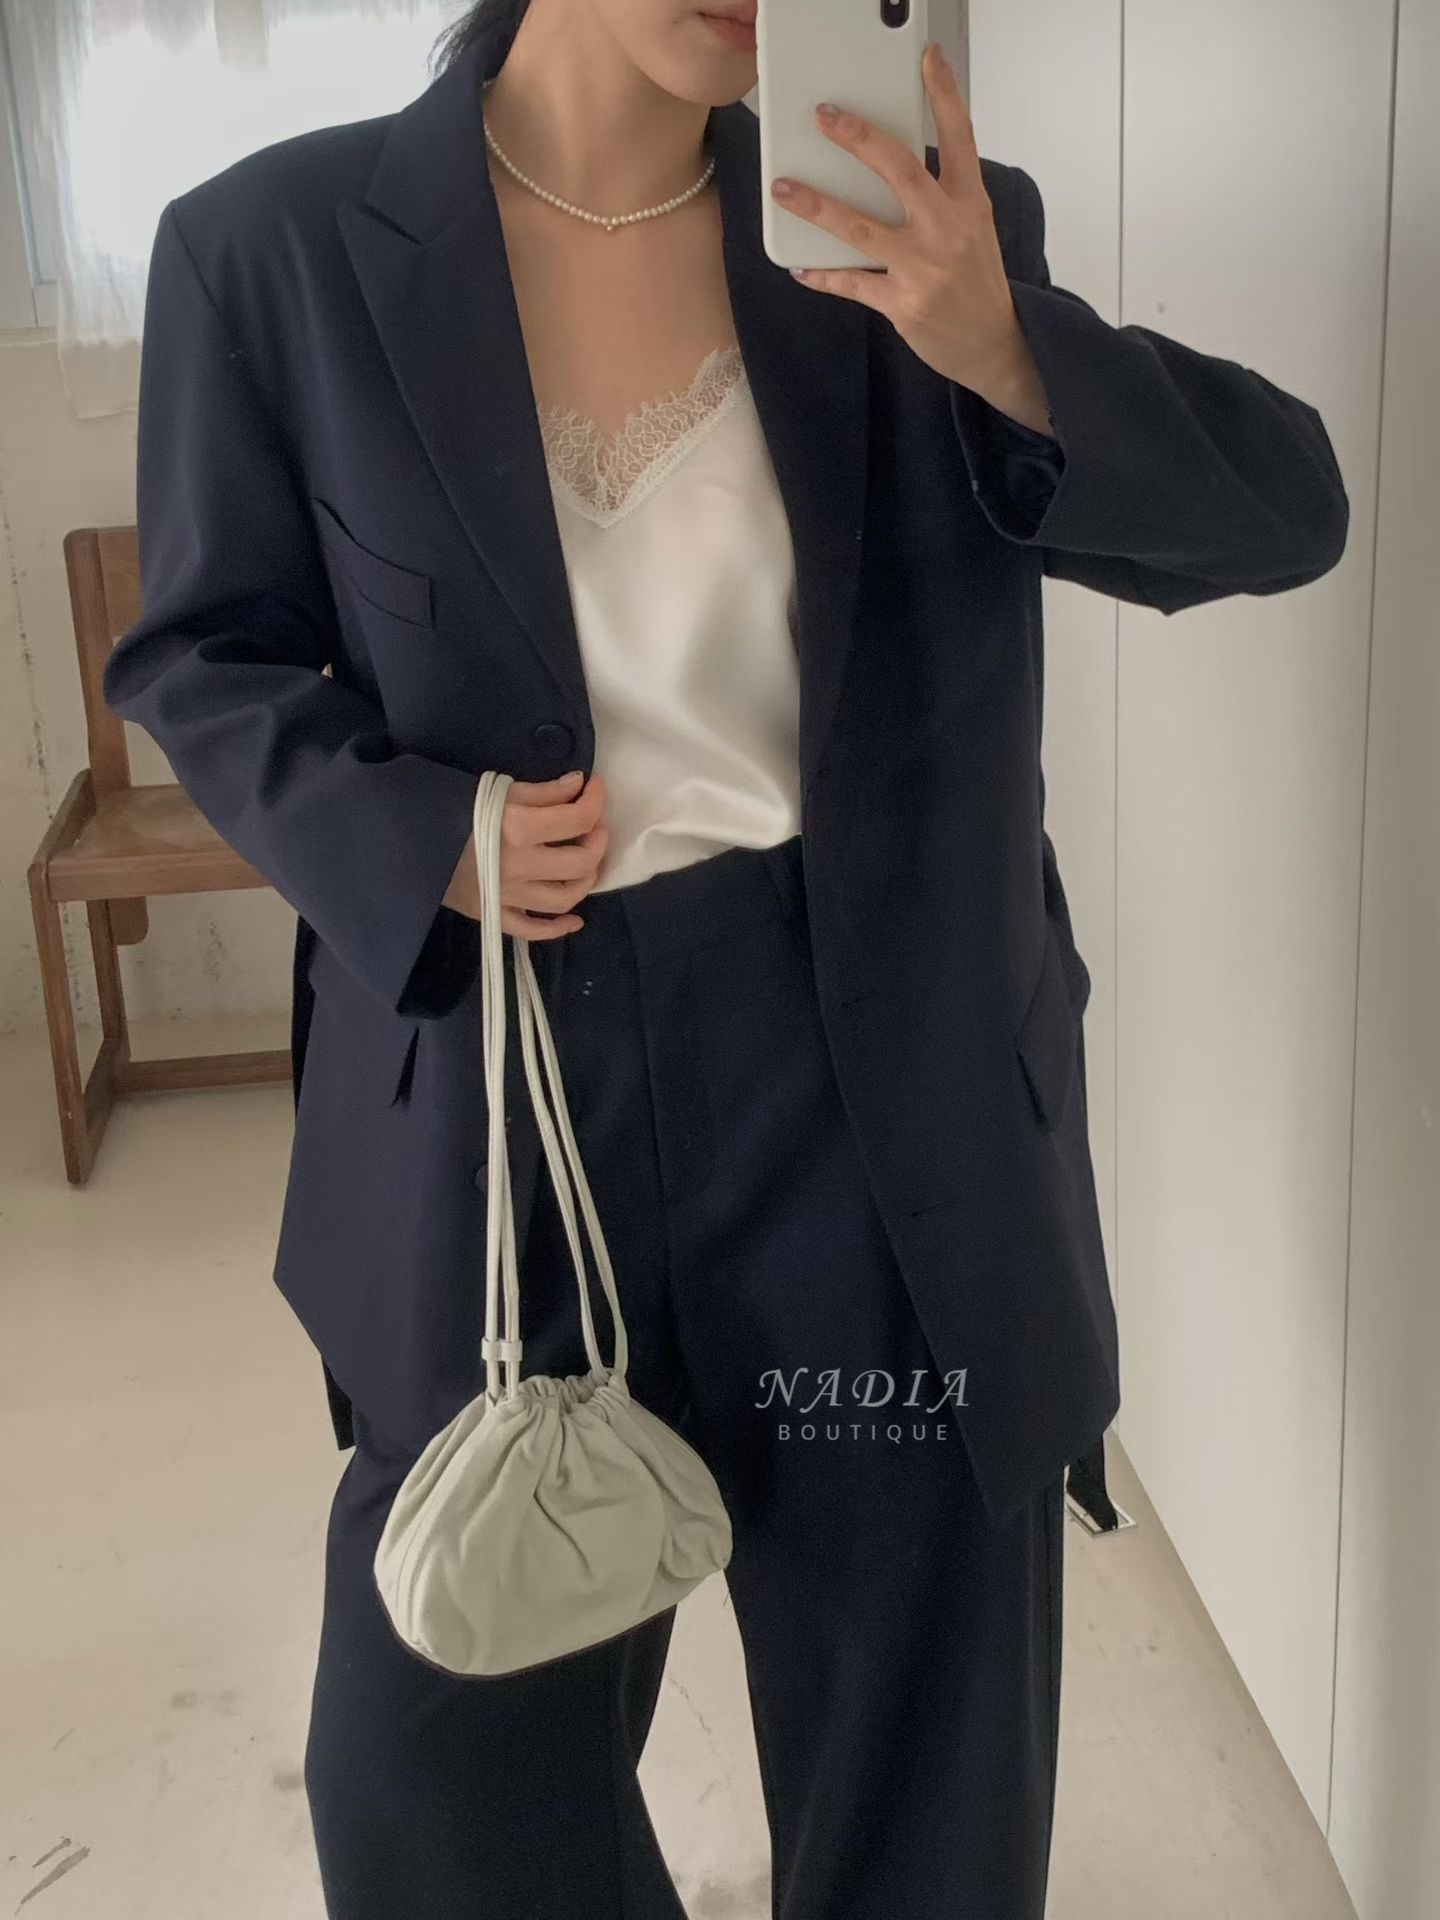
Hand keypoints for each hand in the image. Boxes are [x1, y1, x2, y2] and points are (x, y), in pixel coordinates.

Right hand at [443, 769, 609, 939]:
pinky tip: (574, 919)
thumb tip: (579, 785)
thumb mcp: (498, 792)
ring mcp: (508, 896)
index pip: (577, 818)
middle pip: (581, 862)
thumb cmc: (450, 808)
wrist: (406, 840)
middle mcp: (519, 866)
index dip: (596, 800)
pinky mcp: (494, 915)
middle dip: (597, 842)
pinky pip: (533, 931)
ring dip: (585, 881)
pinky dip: (558, 928)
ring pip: (565, 899)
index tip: (595, 787)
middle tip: (594, 828)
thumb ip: (543, 792)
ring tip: (585, 863)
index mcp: (518, 829)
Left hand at [769, 41, 1053, 435]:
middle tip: (825, 116)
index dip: (944, 94)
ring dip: (817, 206)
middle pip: (901, 171)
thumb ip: (941, 196)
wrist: (992, 345)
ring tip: (785, 189)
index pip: (960, 137)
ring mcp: (924, 269)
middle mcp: (948, 230)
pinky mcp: (903, 305)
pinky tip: (800, 268)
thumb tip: (886, 169)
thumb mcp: (973, 229)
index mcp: (970, 203)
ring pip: (861, 229)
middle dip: (859, 139)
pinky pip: (852, 283)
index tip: (928, 58)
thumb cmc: (976, 283)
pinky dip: (823, 276)